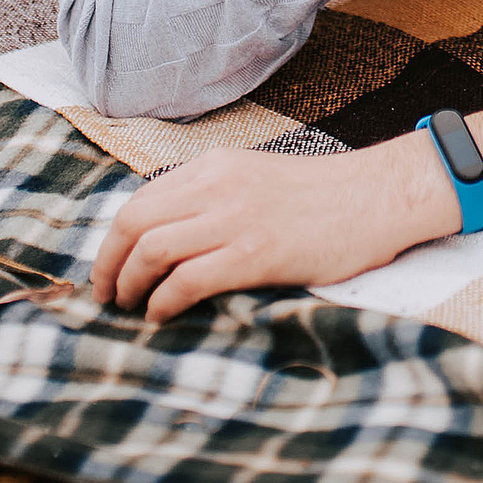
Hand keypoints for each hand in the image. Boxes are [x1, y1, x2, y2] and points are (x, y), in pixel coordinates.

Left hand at [92, 133, 452, 323]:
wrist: (376, 196)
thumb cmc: (322, 196)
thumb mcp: (254, 178)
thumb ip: (211, 197)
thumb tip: (166, 236)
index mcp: (213, 167)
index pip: (139, 201)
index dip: (112, 241)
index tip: (108, 269)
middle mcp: (216, 186)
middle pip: (133, 224)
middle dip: (108, 265)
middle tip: (106, 295)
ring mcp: (235, 219)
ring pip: (152, 251)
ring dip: (130, 286)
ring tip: (131, 308)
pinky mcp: (255, 253)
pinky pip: (188, 279)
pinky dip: (164, 302)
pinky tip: (163, 315)